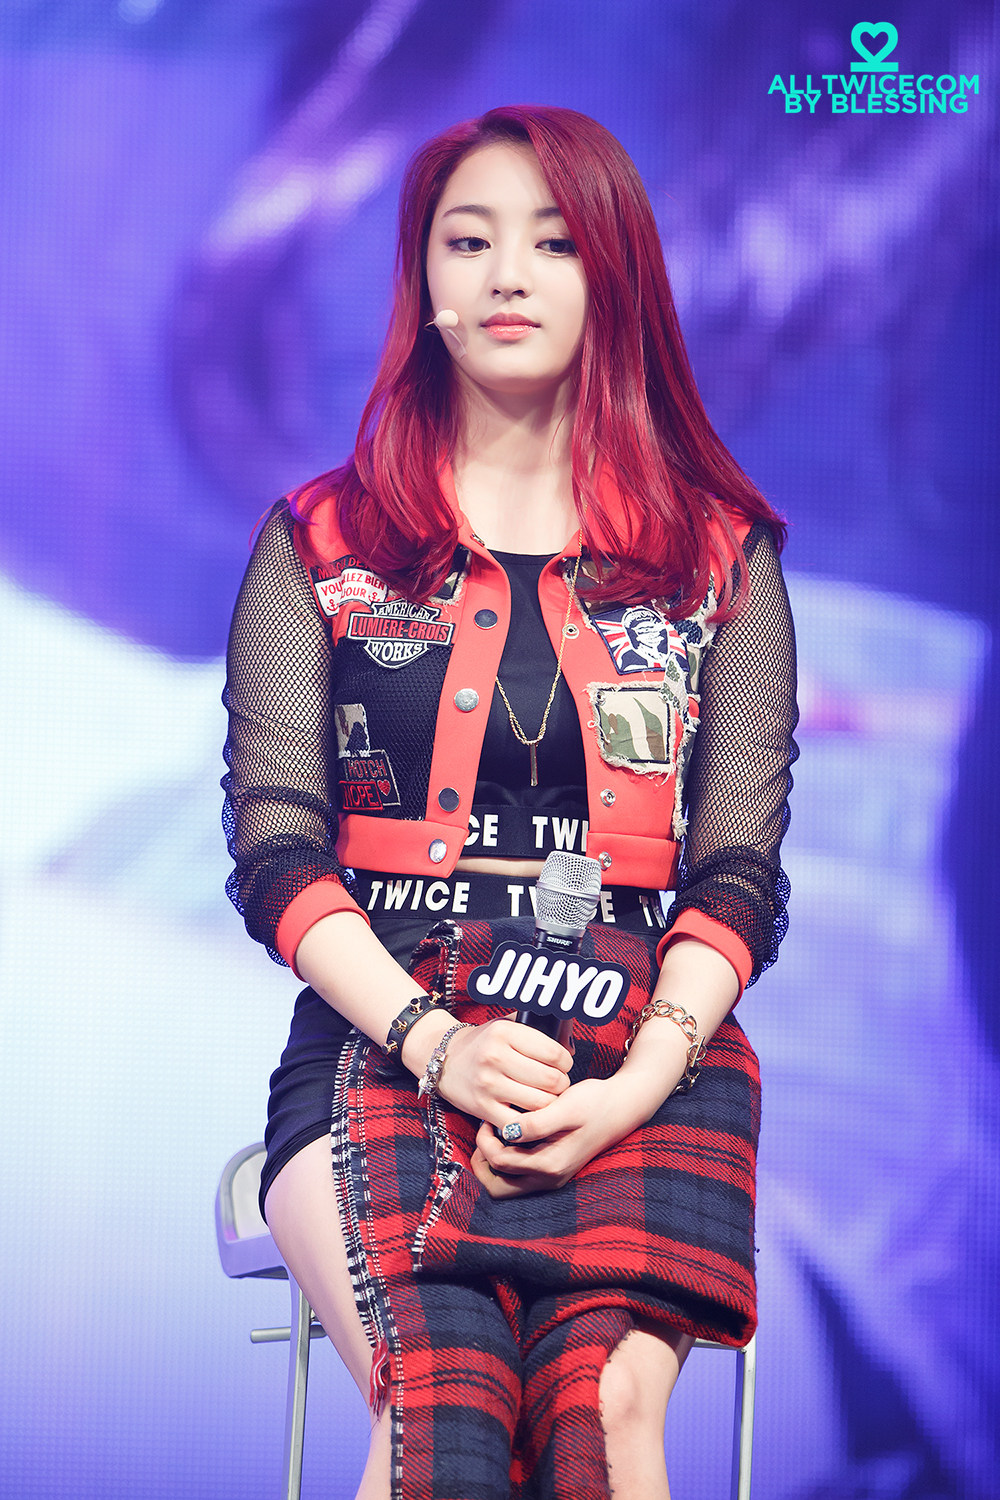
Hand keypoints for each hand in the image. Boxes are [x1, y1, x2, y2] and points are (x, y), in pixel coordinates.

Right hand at [430, 1016, 572, 1125]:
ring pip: (540, 1103)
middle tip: (556, 1084)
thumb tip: (570, 1046)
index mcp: (504, 1032)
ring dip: (550, 1104)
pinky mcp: (483, 1108)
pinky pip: (520, 1123)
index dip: (566, 1062)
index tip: (561, 1065)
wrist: (445, 1061)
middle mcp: (495, 1057)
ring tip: (546, 1097)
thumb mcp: (507, 1026)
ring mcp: (488, 1084)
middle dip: (561, 1084)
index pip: (554, 1053)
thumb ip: (538, 1030)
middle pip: (551, 1080)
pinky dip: (531, 1122)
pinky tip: (530, 1113)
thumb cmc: (484, 1044)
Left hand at [470, 1075, 643, 1197]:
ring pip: (506, 1185)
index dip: (485, 1140)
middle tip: (485, 1131)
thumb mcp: (566, 1106)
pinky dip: (507, 1162)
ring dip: (494, 1162)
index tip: (490, 1117)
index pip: (499, 1163)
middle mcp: (549, 1178)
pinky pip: (519, 1178)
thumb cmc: (594, 1102)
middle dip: (483, 1161)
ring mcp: (552, 1178)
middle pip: (497, 1187)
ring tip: (495, 1133)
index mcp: (549, 1165)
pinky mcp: (554, 1171)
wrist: (622, 1107)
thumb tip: (508, 1133)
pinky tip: (511, 1135)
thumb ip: (537, 1122)